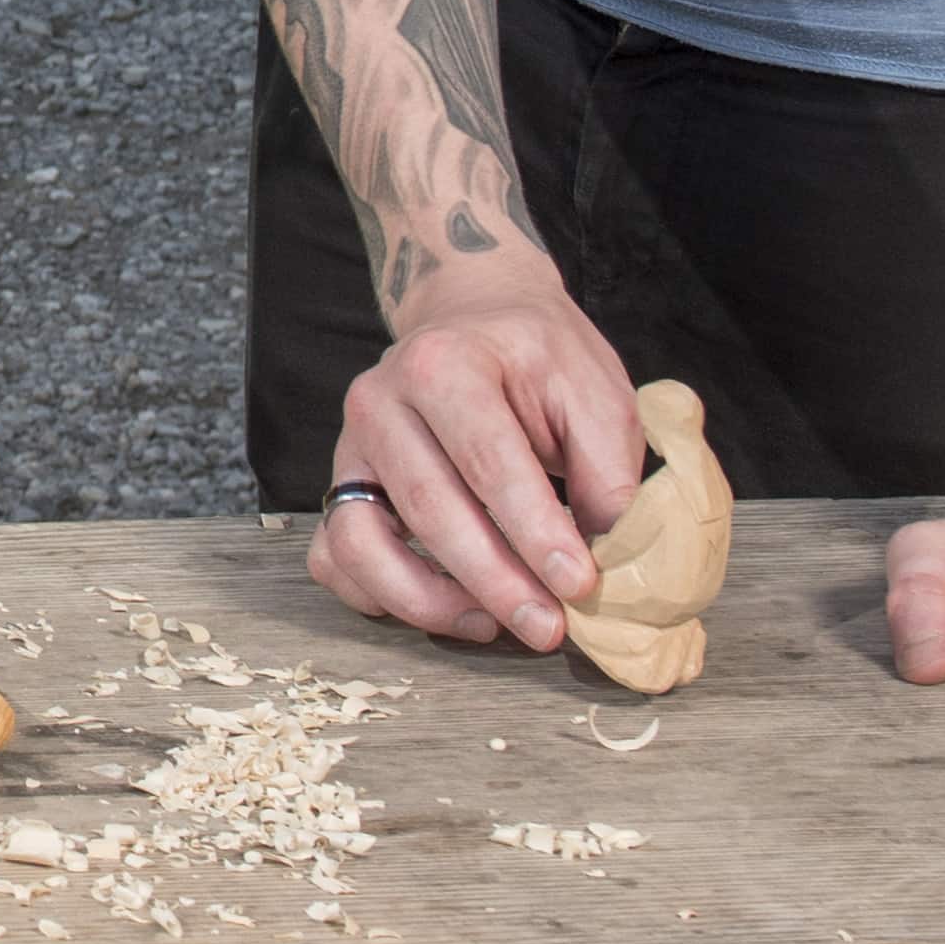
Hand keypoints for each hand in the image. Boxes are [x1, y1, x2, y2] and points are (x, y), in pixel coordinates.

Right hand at [307, 268, 649, 653]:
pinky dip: (377, 595)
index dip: (535, 531)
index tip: (580, 583)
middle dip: (492, 581)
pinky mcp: (341, 484)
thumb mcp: (595, 391)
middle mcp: (380, 400)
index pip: (489, 461)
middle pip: (427, 507)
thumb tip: (611, 558)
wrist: (476, 316)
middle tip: (547, 627)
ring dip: (426, 601)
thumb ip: (607, 471)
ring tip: (492, 625)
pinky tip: (444, 608)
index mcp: (445, 363)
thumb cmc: (538, 359)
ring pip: (360, 542)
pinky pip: (333, 556)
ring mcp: (350, 446)